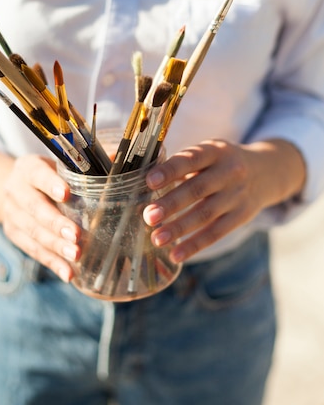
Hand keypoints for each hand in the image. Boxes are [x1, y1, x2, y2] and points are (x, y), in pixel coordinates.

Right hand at [3, 154, 81, 281]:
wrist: (15, 188)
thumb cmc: (49, 175)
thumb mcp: (60, 164)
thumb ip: (86, 166)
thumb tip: (120, 160)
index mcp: (28, 168)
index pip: (37, 173)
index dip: (49, 183)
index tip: (65, 193)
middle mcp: (15, 190)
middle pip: (34, 208)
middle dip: (55, 223)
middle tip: (76, 236)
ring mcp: (12, 214)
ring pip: (33, 233)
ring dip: (55, 246)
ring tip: (76, 256)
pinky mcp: (14, 234)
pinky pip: (33, 251)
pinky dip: (52, 263)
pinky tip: (69, 273)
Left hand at [143, 138, 305, 262]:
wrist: (267, 170)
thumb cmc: (220, 162)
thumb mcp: (208, 151)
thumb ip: (179, 162)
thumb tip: (137, 176)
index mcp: (215, 150)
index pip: (191, 159)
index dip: (170, 170)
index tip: (149, 181)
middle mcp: (229, 171)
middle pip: (198, 189)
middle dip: (171, 204)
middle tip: (148, 216)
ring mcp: (237, 195)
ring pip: (206, 214)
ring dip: (180, 228)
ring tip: (157, 238)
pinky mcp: (242, 215)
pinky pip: (217, 232)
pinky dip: (195, 245)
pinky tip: (176, 254)